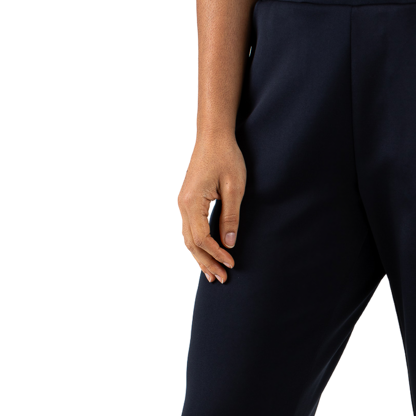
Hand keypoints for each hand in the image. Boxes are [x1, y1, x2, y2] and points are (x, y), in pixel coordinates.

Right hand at [177, 136, 245, 283]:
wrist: (212, 136)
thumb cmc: (226, 157)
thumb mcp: (234, 187)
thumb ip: (230, 216)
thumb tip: (229, 243)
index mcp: (191, 201)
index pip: (202, 238)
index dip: (216, 254)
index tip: (231, 263)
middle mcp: (181, 204)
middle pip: (191, 243)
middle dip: (207, 263)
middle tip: (222, 279)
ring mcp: (181, 203)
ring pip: (186, 239)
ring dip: (200, 258)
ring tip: (213, 275)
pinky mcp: (185, 202)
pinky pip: (187, 230)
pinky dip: (196, 246)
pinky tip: (204, 256)